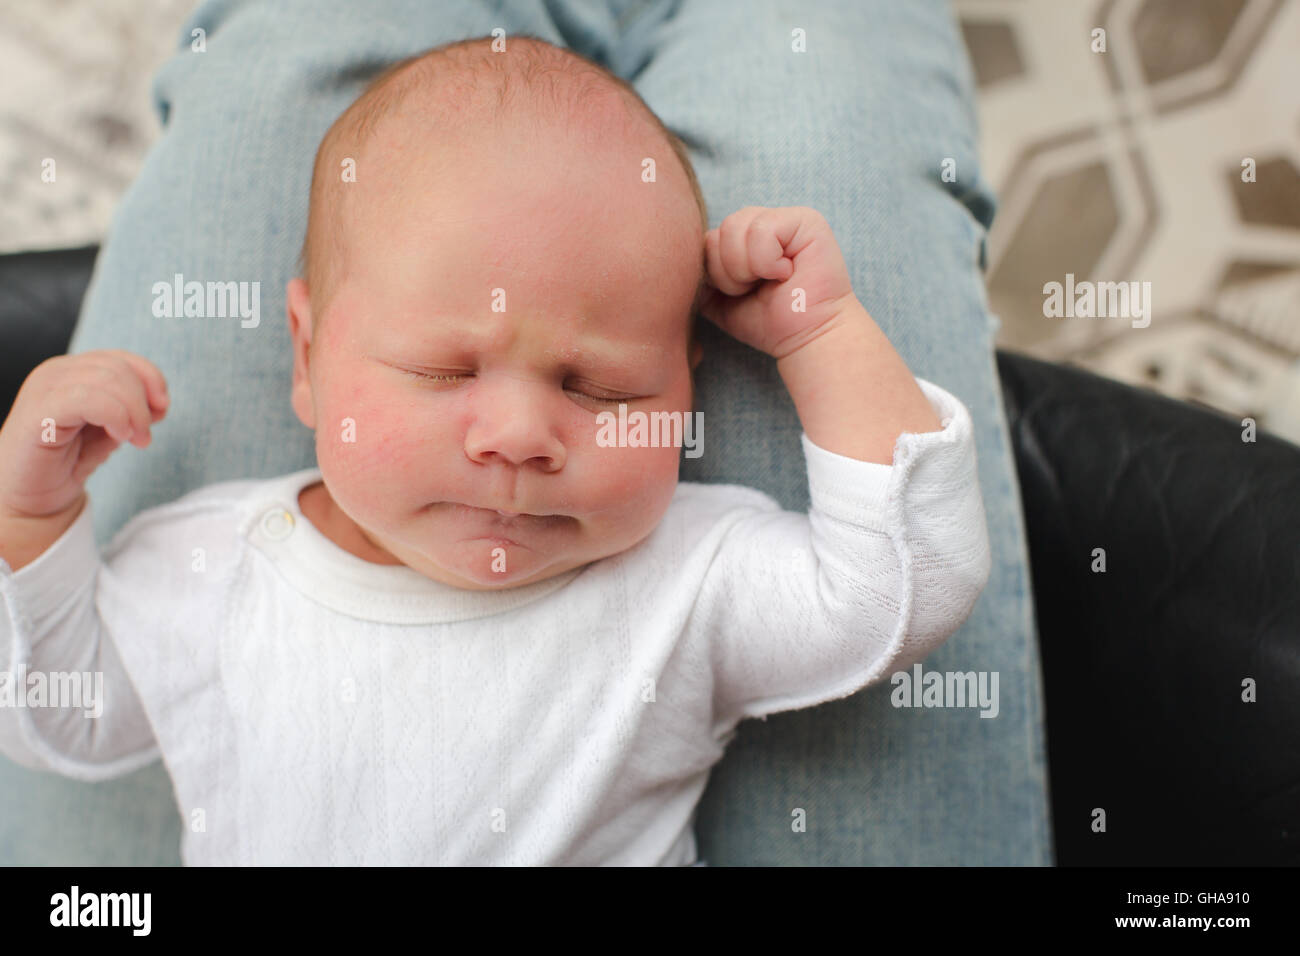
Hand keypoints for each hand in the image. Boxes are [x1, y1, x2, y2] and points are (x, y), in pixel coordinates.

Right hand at [0, 349, 168, 519]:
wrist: (29, 499)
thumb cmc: (66, 463)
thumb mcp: (109, 429)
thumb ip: (131, 410)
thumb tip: (159, 402)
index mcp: (74, 372)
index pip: (122, 358)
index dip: (151, 379)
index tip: (162, 409)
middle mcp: (57, 373)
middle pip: (118, 367)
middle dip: (143, 402)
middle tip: (144, 436)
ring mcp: (45, 389)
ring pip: (106, 378)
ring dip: (133, 412)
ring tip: (133, 439)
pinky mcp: (38, 412)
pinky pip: (85, 398)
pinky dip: (114, 415)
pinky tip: (118, 435)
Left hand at [698, 205, 858, 358]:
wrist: (806, 339)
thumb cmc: (769, 323)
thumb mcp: (720, 302)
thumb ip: (700, 279)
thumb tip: (677, 262)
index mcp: (746, 237)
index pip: (708, 239)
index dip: (717, 273)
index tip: (742, 293)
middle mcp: (765, 221)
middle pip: (720, 231)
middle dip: (730, 272)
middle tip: (757, 288)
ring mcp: (786, 217)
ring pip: (735, 228)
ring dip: (747, 268)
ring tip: (771, 281)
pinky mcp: (806, 220)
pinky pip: (762, 230)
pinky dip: (767, 262)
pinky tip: (786, 273)